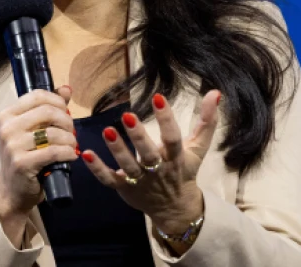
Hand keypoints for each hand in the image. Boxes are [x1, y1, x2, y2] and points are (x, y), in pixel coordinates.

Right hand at [0, 86, 78, 227]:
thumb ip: (48, 108)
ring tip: (72, 145)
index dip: (58, 102)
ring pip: (54, 133)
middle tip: (71, 131)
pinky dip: (68, 153)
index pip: (38, 96)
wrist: (12, 190)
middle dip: (67, 121)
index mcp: (7, 115)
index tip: (65, 113)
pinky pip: (54, 151)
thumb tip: (66, 89)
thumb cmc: (25, 156)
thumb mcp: (32, 130)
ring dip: (70, 139)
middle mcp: (7, 128)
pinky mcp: (22, 163)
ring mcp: (13, 146)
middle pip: (48, 112)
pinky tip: (72, 156)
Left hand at [81, 89, 220, 238]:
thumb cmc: (185, 171)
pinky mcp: (124, 188)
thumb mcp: (198, 148)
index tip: (159, 98)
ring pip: (128, 166)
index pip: (173, 138)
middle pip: (148, 153)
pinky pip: (109, 179)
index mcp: (176, 158)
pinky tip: (85, 153)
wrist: (175, 209)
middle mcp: (158, 170)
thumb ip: (207, 121)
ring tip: (107, 131)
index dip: (166, 119)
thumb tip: (215, 93)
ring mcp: (140, 181)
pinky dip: (97, 169)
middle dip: (138, 136)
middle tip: (127, 115)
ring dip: (117, 150)